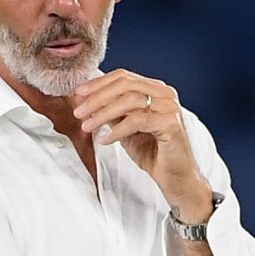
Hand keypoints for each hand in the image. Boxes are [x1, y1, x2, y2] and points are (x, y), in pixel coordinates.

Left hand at [73, 69, 212, 220]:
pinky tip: (105, 140)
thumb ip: (112, 112)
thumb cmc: (154, 153)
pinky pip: (137, 120)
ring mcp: (170, 107)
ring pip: (130, 100)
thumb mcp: (126, 128)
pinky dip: (118, 129)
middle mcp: (165, 94)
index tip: (78, 95)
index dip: (98, 84)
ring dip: (103, 113)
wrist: (176, 178)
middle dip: (97, 97)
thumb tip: (87, 101)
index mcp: (156, 90)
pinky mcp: (171, 124)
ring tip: (87, 127)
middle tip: (79, 111)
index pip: (123, 77)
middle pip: (125, 85)